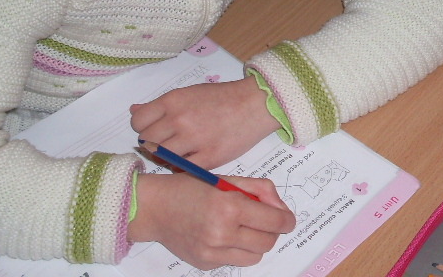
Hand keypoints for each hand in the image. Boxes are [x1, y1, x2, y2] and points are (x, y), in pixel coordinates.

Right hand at [129, 171, 295, 269]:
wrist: (155, 208)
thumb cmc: (191, 187)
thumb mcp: (228, 179)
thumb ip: (260, 190)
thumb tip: (280, 208)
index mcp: (229, 207)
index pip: (274, 222)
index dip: (286, 220)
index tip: (287, 218)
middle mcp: (221, 234)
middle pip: (268, 242)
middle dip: (272, 231)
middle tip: (264, 220)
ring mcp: (212, 253)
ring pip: (255, 256)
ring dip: (256, 242)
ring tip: (244, 227)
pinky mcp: (205, 264)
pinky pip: (234, 261)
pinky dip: (237, 249)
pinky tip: (224, 234)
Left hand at [130, 78, 279, 169]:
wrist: (256, 104)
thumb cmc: (224, 97)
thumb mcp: (189, 93)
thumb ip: (162, 105)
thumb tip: (134, 111)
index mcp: (173, 100)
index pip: (139, 122)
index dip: (143, 128)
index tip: (154, 130)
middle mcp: (179, 119)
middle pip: (148, 142)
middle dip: (153, 144)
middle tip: (167, 143)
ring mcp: (193, 140)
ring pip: (162, 157)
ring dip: (166, 157)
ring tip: (179, 152)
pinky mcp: (208, 158)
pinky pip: (181, 170)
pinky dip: (182, 168)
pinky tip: (191, 160)